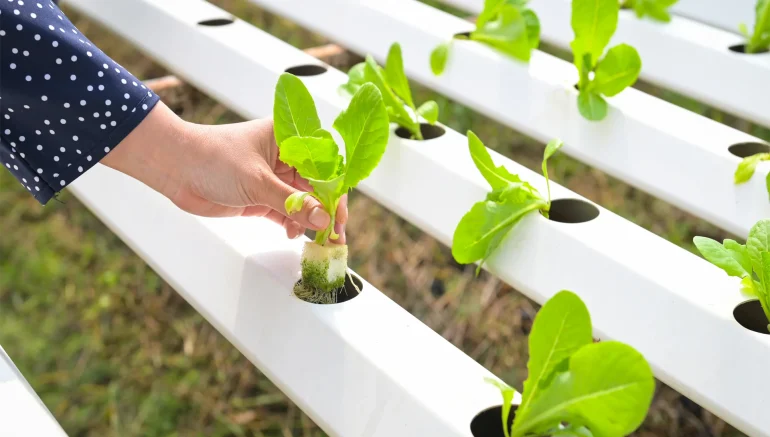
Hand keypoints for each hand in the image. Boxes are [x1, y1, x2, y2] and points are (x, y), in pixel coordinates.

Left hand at [102, 102, 346, 241]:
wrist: (175, 167)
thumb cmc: (212, 157)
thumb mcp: (257, 181)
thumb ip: (292, 203)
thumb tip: (322, 220)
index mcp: (289, 138)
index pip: (325, 165)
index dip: (336, 190)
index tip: (339, 215)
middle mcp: (286, 156)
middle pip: (317, 186)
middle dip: (326, 211)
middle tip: (334, 235)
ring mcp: (274, 177)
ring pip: (303, 201)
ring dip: (310, 221)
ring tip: (317, 240)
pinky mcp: (261, 196)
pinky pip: (286, 212)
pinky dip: (292, 224)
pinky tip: (294, 234)